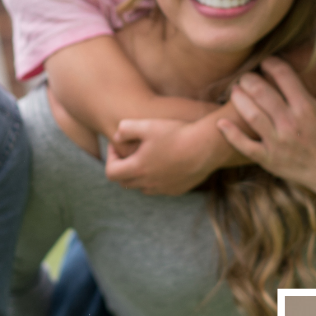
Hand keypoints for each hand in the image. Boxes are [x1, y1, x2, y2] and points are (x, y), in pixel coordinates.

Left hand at [105, 116, 235, 194]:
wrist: (206, 147)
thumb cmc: (176, 133)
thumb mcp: (147, 125)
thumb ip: (125, 129)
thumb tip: (116, 136)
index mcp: (138, 168)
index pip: (111, 173)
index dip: (110, 158)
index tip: (117, 146)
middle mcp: (148, 183)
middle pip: (125, 182)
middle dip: (123, 166)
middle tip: (130, 150)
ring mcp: (163, 189)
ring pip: (142, 186)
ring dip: (139, 174)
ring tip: (147, 156)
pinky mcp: (176, 190)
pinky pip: (160, 188)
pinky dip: (156, 178)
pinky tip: (165, 162)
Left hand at [220, 56, 315, 213]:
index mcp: (308, 108)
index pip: (283, 76)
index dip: (272, 64)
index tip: (267, 62)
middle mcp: (290, 124)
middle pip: (262, 92)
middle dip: (250, 79)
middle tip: (246, 75)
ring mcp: (277, 143)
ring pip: (250, 115)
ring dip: (239, 99)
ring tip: (235, 89)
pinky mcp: (268, 160)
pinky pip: (244, 146)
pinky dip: (230, 134)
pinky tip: (221, 122)